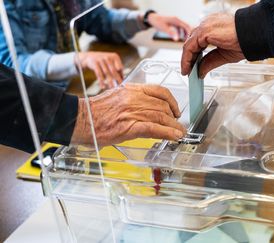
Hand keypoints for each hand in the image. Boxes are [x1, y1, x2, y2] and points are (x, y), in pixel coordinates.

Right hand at [71, 84, 186, 146]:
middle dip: (174, 117)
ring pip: (162, 117)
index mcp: (131, 90)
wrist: (81, 119)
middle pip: (163, 106)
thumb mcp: (117, 97)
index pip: (159, 91)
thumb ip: (133, 99)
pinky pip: (155, 129)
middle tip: (177, 124)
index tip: (174, 108)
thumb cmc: (95, 111)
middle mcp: (134, 99)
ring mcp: (133, 112)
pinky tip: (174, 136)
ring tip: (179, 132)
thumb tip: (147, 107)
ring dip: (174, 126)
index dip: (171, 101)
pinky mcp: (130, 127)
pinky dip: (168, 133)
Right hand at [75, 51, 123, 89]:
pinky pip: (99, 74)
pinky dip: (101, 81)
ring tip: (112, 88)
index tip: (122, 82)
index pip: (120, 67)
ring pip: (106, 73)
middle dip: (117, 79)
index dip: (121, 75)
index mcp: (115, 56)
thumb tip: (122, 79)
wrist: (90, 57)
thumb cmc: (104, 62)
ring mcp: (101, 60)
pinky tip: (103, 87)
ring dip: (109, 82)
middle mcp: (108, 57)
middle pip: (113, 70)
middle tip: (119, 87)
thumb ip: (117, 70)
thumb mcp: (111, 63)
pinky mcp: (95, 63)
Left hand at [147, 13, 191, 40]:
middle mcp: (177, 20)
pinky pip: (180, 28)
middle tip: (189, 42)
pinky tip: (180, 37)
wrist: (152, 18)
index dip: (190, 33)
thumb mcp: (164, 28)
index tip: (190, 40)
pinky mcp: (174, 23)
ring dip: (186, 33)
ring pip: (184, 27)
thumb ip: (171, 33)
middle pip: (187, 27)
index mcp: (176, 20)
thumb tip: (176, 39)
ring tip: (186, 40)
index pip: (186, 26)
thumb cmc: (157, 22)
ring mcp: (176, 21)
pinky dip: (182, 33)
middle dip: (189, 34)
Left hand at [181, 13, 244, 77]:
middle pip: (192, 42)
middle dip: (189, 57)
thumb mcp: (223, 55)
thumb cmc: (245, 42)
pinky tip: (188, 68)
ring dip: (186, 59)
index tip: (192, 66)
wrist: (254, 36)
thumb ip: (209, 62)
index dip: (193, 54)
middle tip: (188, 70)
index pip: (198, 40)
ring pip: (189, 44)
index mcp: (213, 26)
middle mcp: (208, 24)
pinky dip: (187, 59)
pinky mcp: (204, 31)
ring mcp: (205, 26)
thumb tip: (200, 71)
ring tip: (186, 71)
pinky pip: (190, 47)